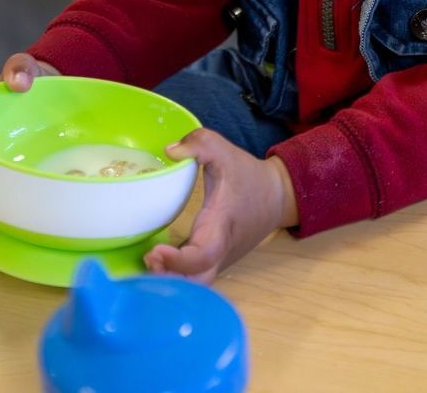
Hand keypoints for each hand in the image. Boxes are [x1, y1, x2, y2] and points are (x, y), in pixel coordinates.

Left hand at [144, 128, 297, 283]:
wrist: (278, 197)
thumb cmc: (249, 176)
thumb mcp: (226, 151)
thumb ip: (199, 143)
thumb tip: (169, 151)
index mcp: (220, 226)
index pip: (201, 256)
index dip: (177, 261)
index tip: (155, 251)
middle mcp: (219, 249)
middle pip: (195, 282)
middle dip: (169, 279)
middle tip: (148, 260)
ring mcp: (218, 258)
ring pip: (195, 283)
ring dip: (171, 279)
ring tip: (149, 260)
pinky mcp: (216, 259)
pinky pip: (196, 274)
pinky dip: (177, 274)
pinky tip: (158, 260)